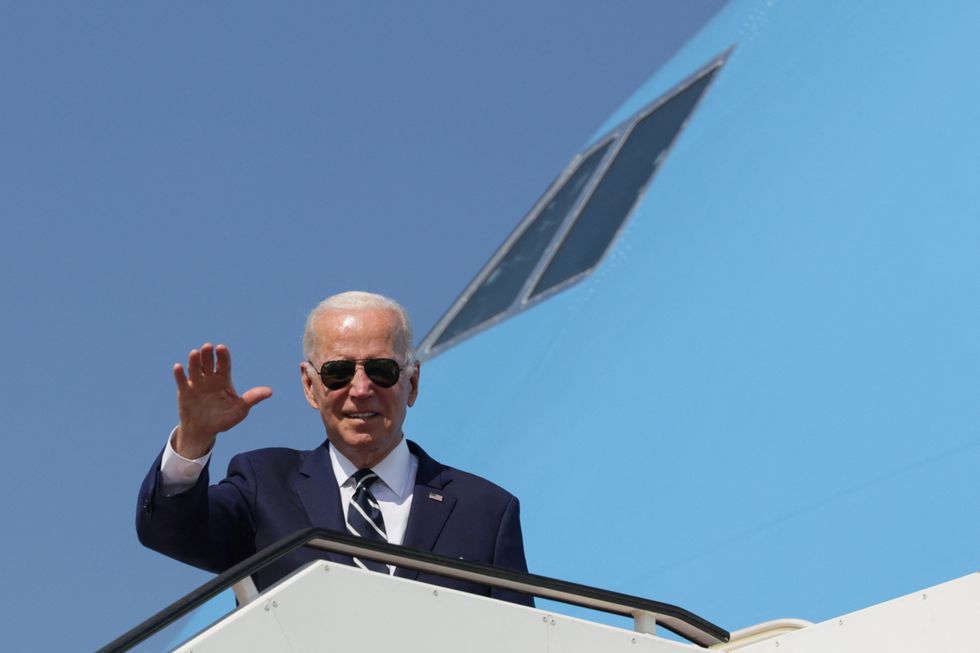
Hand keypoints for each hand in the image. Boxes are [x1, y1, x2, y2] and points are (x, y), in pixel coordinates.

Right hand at [172, 343, 271, 457]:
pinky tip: (178, 367)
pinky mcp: (184, 392)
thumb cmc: (224, 419)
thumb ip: (252, 399)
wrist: (204, 431)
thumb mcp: (240, 410)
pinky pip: (182, 381)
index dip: (223, 356)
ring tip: (195, 353)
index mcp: (224, 380)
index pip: (224, 364)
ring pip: (195, 369)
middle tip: (208, 347)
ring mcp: (196, 384)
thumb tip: (270, 392)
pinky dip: (179, 374)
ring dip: (194, 361)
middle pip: (208, 363)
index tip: (221, 348)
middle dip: (208, 355)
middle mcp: (209, 378)